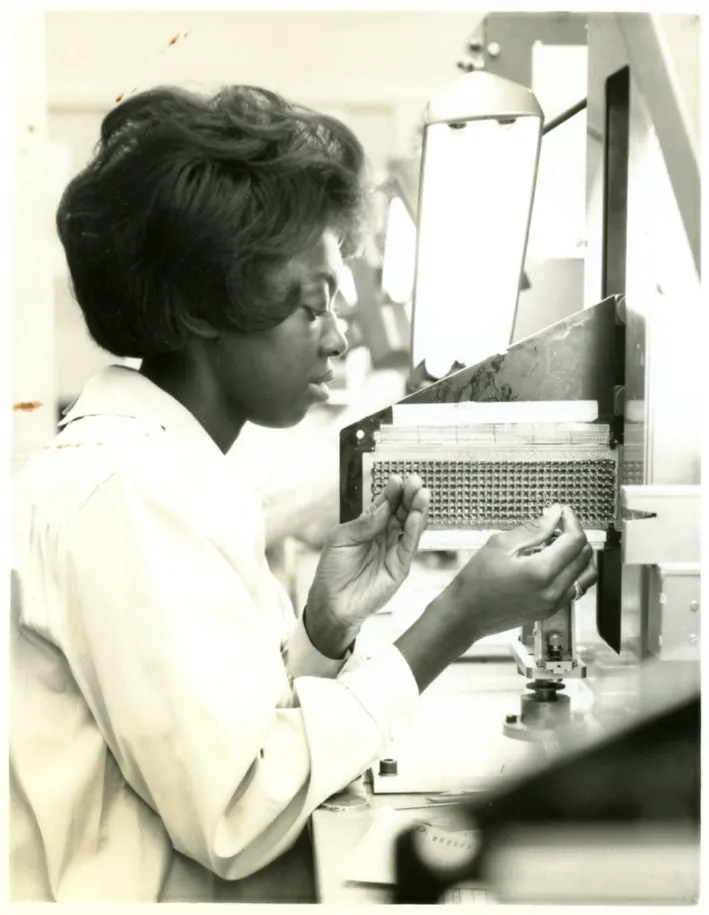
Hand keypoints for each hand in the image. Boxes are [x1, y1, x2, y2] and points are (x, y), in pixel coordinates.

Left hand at [304, 474, 429, 657]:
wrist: (331, 603)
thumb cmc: (332, 571)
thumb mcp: (341, 539)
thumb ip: (364, 523)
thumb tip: (384, 506)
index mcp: (369, 526)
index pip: (385, 505)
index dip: (392, 492)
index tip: (398, 478)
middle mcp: (384, 536)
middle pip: (401, 512)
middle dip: (409, 496)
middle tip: (416, 481)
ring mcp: (393, 552)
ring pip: (410, 527)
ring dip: (417, 510)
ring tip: (422, 494)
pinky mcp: (399, 568)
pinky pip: (409, 547)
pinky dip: (414, 531)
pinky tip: (417, 517)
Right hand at [436, 504, 596, 654]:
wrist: (466, 614)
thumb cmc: (476, 580)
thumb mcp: (500, 545)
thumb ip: (533, 529)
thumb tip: (553, 514)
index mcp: (542, 572)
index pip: (574, 540)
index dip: (571, 520)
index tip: (561, 511)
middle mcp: (554, 590)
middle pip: (584, 555)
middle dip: (575, 534)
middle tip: (557, 524)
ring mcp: (555, 603)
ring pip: (586, 573)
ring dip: (578, 554)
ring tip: (558, 544)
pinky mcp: (551, 610)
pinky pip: (576, 587)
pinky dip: (573, 571)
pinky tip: (555, 563)